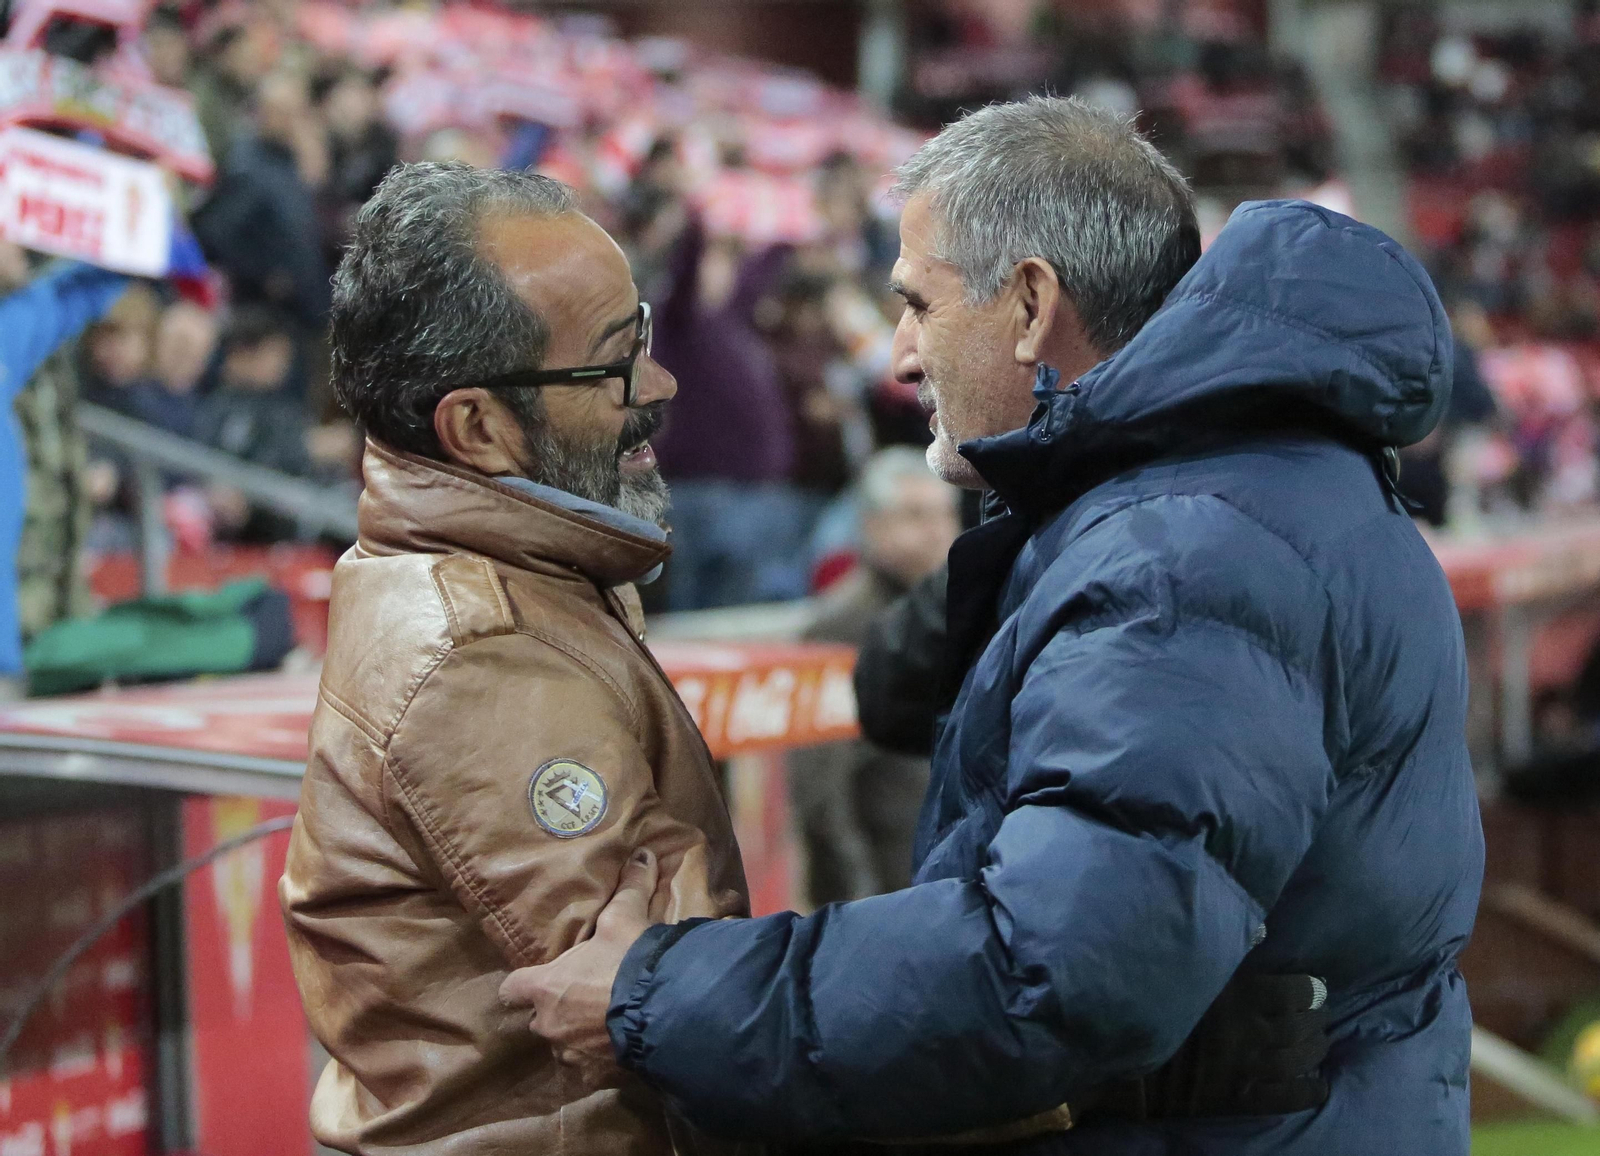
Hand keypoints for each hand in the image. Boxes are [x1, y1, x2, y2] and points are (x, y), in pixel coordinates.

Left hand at [499, 848, 658, 1072]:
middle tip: (579, 993)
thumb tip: (641, 854)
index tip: (536, 976)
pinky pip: (590, 1065)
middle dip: (554, 1009)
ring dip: (575, 1033)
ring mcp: (573, 1051)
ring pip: (563, 1044)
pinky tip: (618, 1040)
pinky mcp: (598, 1071)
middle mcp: (550, 1023)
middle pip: (538, 1018)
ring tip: (600, 1018)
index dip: (522, 982)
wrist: (664, 1010)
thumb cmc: (629, 961)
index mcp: (545, 987)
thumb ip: (629, 888)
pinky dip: (600, 1054)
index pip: (512, 988)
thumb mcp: (627, 917)